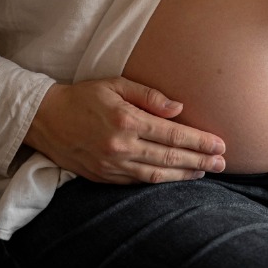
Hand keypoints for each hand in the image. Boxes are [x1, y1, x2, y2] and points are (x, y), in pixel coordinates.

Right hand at [24, 77, 225, 182]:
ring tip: (206, 172)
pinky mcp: (103, 177)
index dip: (199, 141)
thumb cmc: (83, 96)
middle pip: (170, 158)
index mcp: (127, 120)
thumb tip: (179, 108)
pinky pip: (138, 182)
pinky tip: (176, 178)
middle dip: (200, 160)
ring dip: (185, 175)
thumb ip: (149, 96)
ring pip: (157, 175)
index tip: (220, 144)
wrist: (44, 119)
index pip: (173, 134)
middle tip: (223, 162)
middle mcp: (122, 146)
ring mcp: (112, 165)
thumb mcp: (115, 84)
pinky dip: (160, 182)